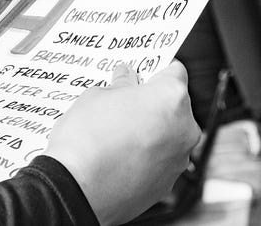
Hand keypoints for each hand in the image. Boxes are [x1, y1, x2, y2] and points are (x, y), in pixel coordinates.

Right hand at [45, 62, 200, 225]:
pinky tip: (119, 155)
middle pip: (174, 105)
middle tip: (123, 102)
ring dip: (150, 130)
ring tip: (116, 132)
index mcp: (171, 98)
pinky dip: (146, 156)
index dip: (155, 69)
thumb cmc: (86, 141)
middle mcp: (184, 129)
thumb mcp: (96, 96)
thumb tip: (125, 80)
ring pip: (169, 135)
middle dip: (152, 102)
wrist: (76, 190)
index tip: (143, 72)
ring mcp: (178, 160)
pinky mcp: (167, 185)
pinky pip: (160, 161)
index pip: (174, 71)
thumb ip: (119, 85)